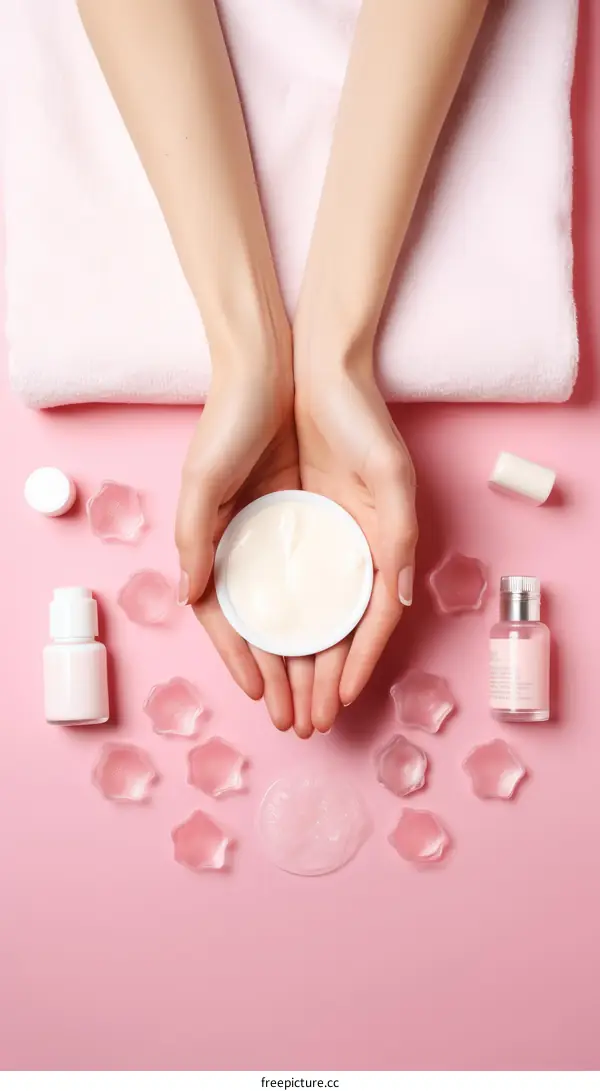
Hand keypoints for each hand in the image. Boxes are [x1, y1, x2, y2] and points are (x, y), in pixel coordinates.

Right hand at [175, 362, 299, 731]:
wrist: (276, 366)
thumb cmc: (231, 419)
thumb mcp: (203, 477)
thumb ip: (195, 536)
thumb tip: (192, 596)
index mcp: (221, 543)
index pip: (231, 619)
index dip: (243, 661)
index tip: (259, 697)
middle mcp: (257, 545)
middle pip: (273, 625)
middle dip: (286, 677)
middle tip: (300, 720)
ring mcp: (292, 535)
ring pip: (305, 611)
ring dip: (314, 658)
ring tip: (325, 701)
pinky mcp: (325, 517)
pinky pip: (330, 579)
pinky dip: (336, 613)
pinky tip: (343, 645)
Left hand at [294, 363, 417, 733]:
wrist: (315, 370)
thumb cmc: (360, 420)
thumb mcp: (391, 476)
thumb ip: (400, 538)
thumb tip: (397, 601)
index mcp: (380, 546)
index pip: (369, 623)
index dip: (356, 665)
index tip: (339, 702)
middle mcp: (349, 550)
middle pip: (334, 630)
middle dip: (320, 680)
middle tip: (304, 722)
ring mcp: (317, 540)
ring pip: (305, 616)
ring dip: (295, 661)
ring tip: (282, 703)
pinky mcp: (286, 523)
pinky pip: (280, 584)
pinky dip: (273, 617)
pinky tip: (261, 648)